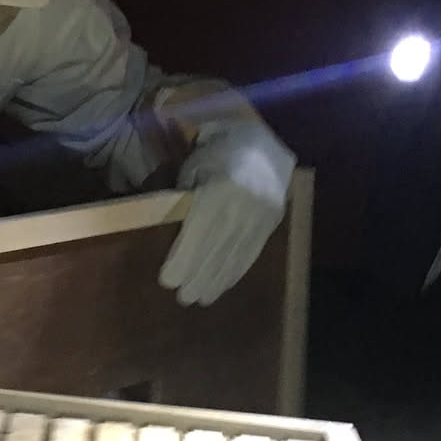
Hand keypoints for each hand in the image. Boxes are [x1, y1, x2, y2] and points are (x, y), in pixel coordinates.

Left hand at [158, 130, 291, 306]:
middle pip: (216, 250)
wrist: (261, 142)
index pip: (197, 235)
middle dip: (198, 277)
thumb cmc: (215, 153)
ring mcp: (261, 215)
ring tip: (202, 298)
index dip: (182, 261)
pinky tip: (224, 284)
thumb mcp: (193, 170)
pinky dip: (236, 271)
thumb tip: (176, 235)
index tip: (167, 281)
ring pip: (235, 255)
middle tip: (183, 298)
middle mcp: (242, 206)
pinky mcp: (272, 221)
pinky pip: (252, 252)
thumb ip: (186, 201)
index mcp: (218, 191)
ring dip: (217, 280)